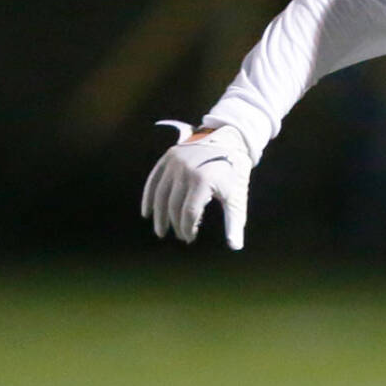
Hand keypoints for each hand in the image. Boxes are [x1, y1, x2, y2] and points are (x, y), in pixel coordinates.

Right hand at [141, 121, 250, 248]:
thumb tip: (235, 247)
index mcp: (203, 180)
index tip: (190, 238)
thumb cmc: (235, 171)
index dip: (187, 228)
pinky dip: (149, 198)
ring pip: (161, 195)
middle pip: (174, 205)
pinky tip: (147, 213)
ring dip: (159, 216)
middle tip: (181, 236)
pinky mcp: (169, 157)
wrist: (231, 138)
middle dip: (176, 224)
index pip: (189, 212)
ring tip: (162, 231)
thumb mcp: (238, 195)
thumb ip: (234, 222)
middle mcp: (185, 170)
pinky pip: (154, 180)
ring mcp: (175, 162)